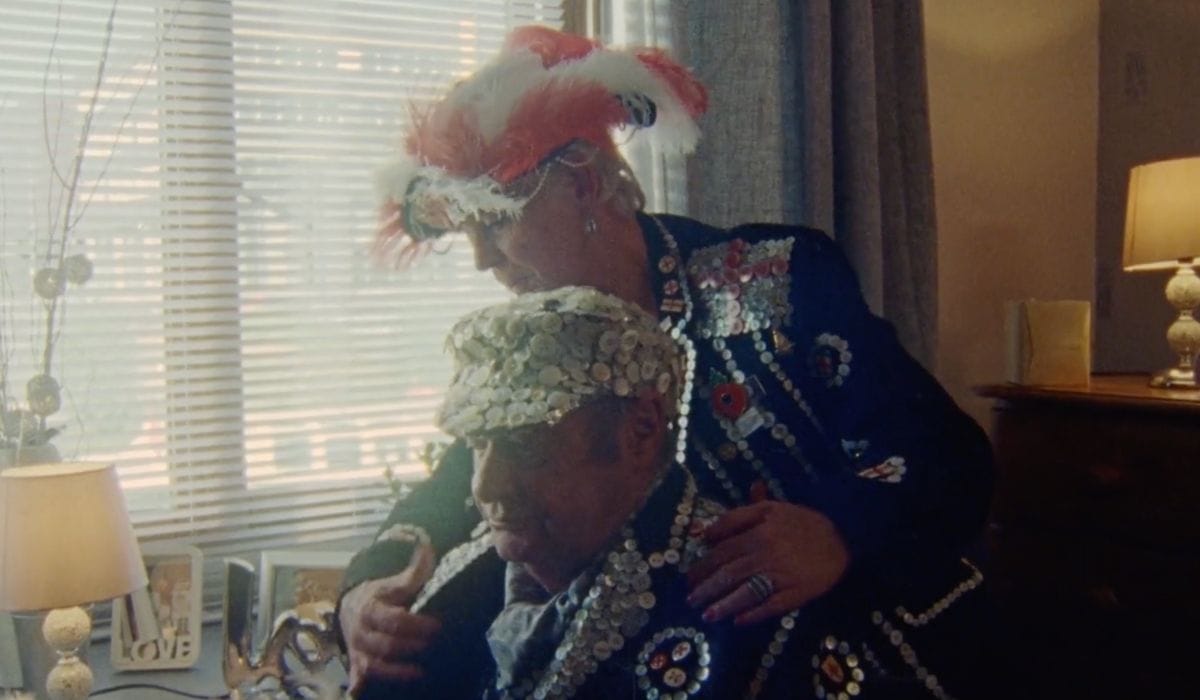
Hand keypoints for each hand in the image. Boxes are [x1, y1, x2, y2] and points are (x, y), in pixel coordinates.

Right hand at [340, 543, 440, 693]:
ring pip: (374, 665)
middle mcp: (361, 631)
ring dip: (397, 671)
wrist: (350, 607)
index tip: (437, 626)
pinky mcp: (356, 665)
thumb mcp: (393, 582)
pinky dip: (360, 686)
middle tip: (434, 645)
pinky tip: (364, 693)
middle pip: (386, 644)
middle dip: (412, 647)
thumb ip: (413, 572)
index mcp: (371, 607)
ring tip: (420, 672)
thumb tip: (429, 548)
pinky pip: (357, 678)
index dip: (417, 625)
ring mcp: (357, 650)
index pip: (394, 620)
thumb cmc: (379, 595)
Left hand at [686, 500, 849, 624]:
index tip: (688, 577)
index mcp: (758, 532)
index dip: (702, 565)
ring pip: (746, 592)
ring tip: (706, 615)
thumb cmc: (802, 521)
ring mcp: (782, 575)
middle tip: (691, 599)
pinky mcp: (798, 592)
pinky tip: (738, 621)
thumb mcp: (770, 509)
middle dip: (706, 588)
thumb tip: (705, 530)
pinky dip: (754, 614)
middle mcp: (766, 554)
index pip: (722, 551)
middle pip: (729, 573)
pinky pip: (772, 606)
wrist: (844, 534)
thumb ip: (736, 517)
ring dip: (723, 605)